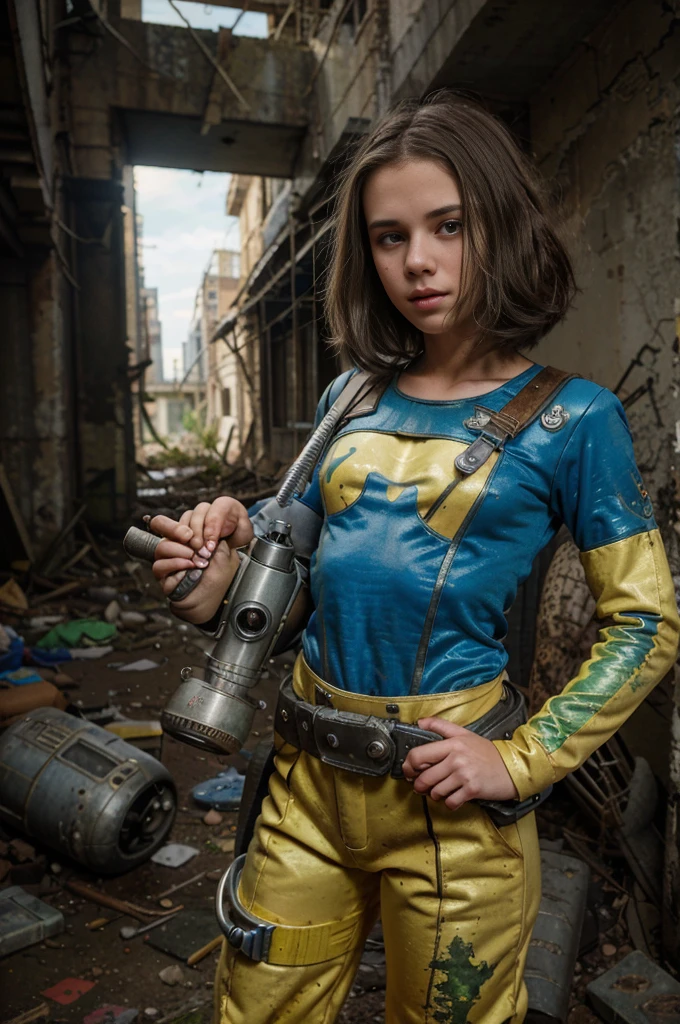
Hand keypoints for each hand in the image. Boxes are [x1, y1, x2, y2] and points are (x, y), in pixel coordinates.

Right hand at [149, 498, 253, 623]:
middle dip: (174, 528)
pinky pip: (160, 565)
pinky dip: (176, 564)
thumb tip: (207, 527)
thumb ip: (217, 536)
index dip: (192, 521)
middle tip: (188, 536)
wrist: (214, 598)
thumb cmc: (218, 574)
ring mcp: (166, 558)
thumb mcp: (225, 552)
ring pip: (162, 546)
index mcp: (189, 535)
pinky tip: (190, 567)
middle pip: (159, 523)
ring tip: (196, 559)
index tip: (207, 533)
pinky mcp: (162, 575)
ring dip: (181, 551)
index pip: (182, 518)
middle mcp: (175, 544)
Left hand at [401, 716, 518, 810]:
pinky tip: (454, 797)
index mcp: (452, 743)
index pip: (419, 755)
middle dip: (419, 785)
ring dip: (435, 795)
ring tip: (441, 790)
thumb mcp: (464, 734)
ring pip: (436, 792)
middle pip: (424, 778)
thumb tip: (420, 722)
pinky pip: (450, 802)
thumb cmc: (487, 752)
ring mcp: (464, 775)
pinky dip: (449, 803)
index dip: (409, 766)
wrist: (512, 767)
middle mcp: (456, 758)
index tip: (410, 771)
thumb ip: (440, 726)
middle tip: (422, 786)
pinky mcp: (472, 790)